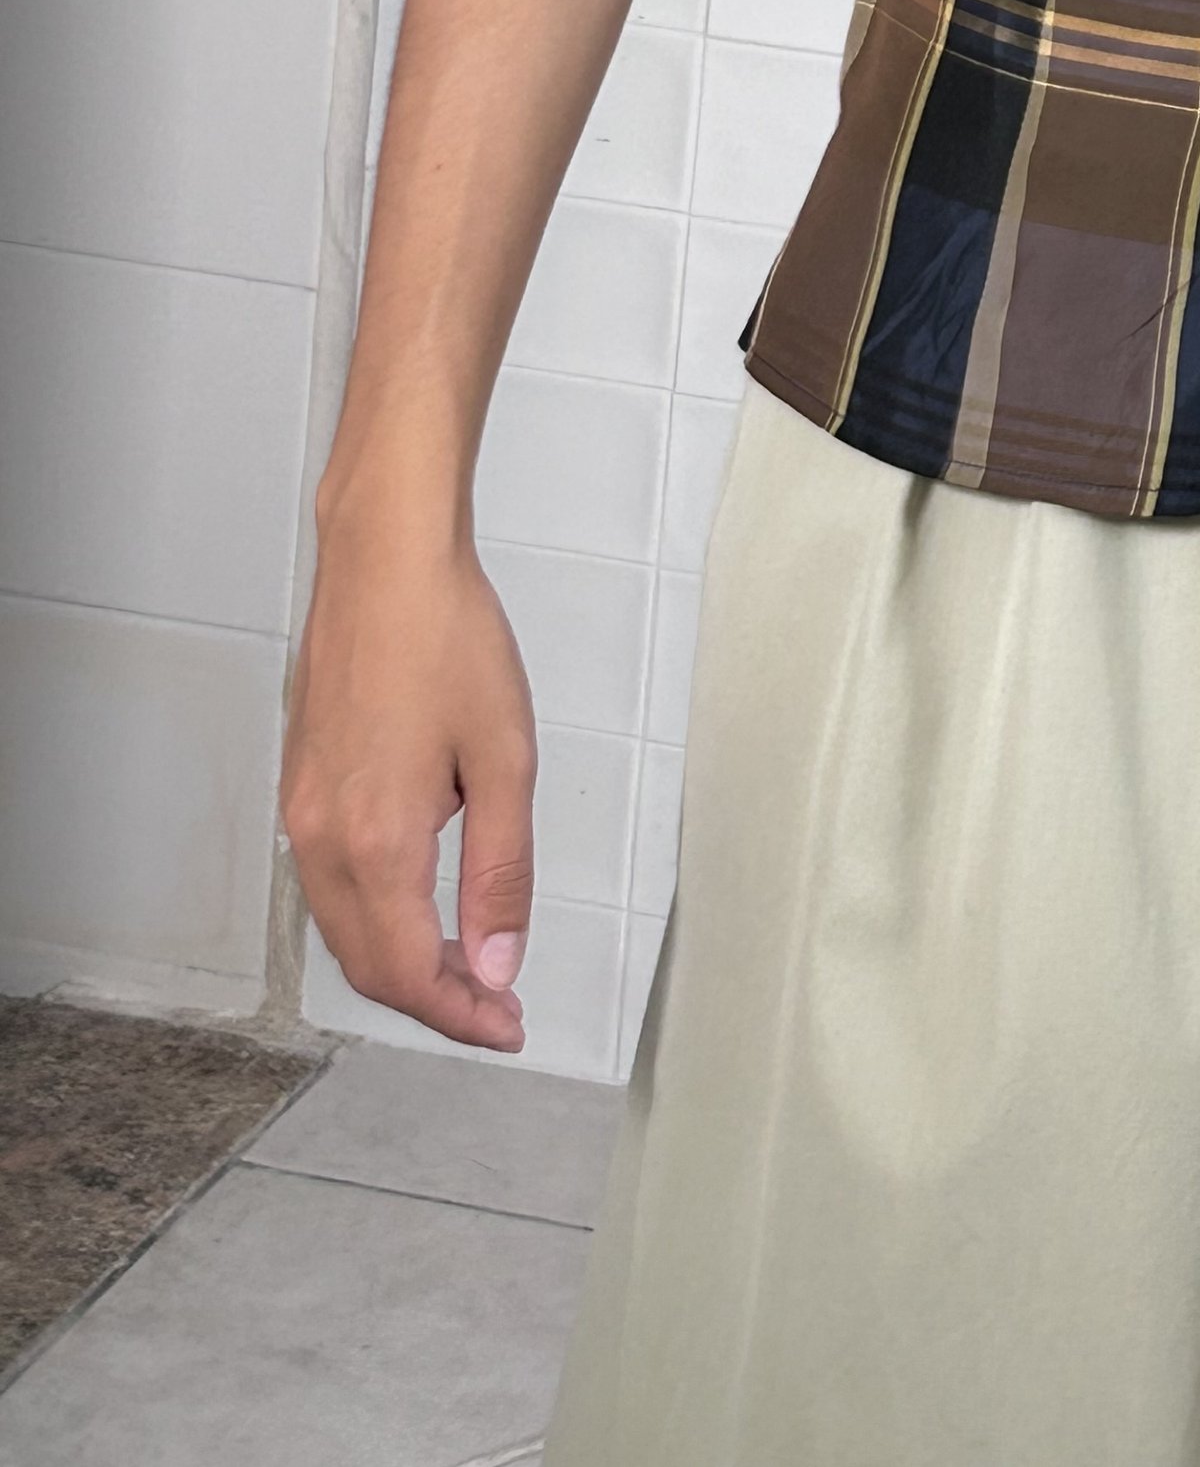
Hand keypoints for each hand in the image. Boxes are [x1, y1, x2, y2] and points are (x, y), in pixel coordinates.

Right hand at [280, 504, 538, 1052]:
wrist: (386, 561)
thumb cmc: (448, 639)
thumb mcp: (505, 759)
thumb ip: (500, 872)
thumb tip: (495, 964)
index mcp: (375, 842)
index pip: (407, 973)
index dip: (460, 1015)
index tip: (508, 1027)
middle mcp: (322, 838)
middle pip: (366, 964)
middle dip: (432, 998)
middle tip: (497, 1006)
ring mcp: (302, 811)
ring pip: (343, 928)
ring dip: (401, 961)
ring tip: (467, 964)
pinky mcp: (301, 784)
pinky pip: (330, 883)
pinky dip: (374, 916)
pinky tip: (420, 902)